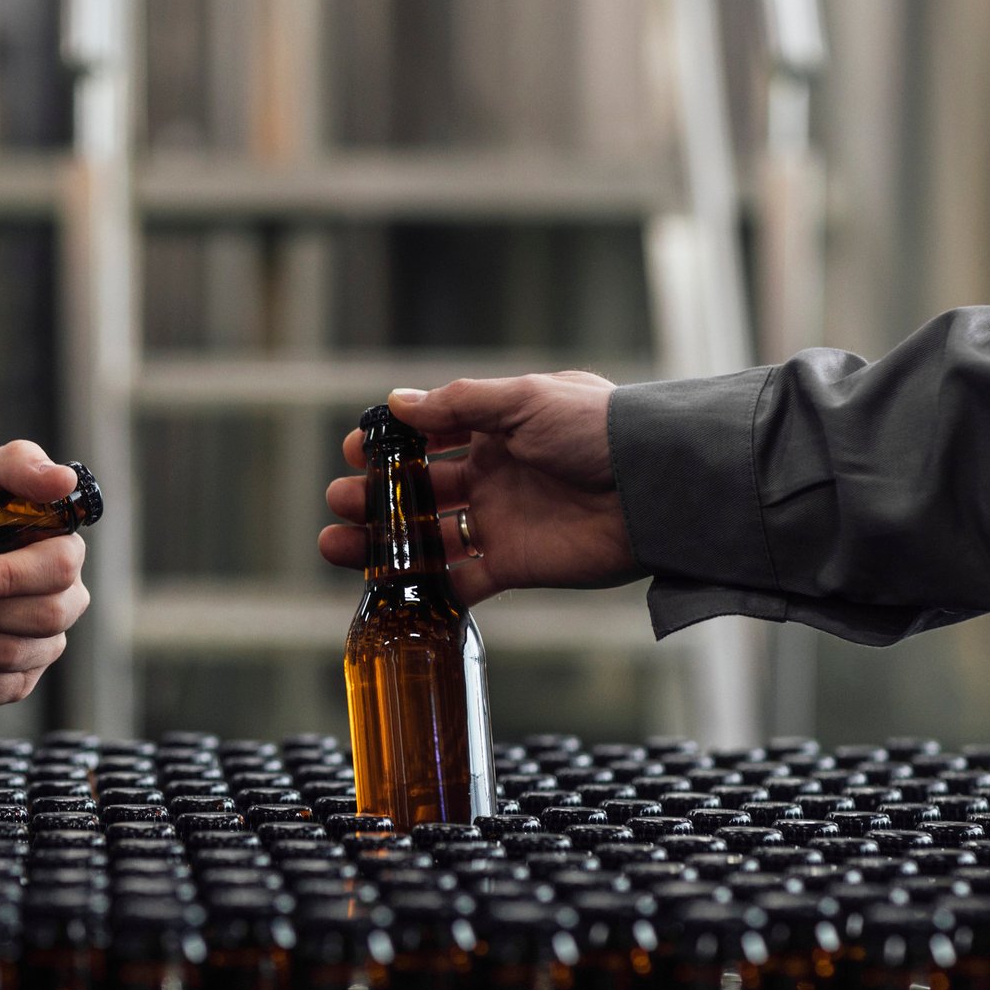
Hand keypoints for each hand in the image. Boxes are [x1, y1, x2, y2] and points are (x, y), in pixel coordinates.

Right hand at [320, 371, 643, 603]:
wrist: (652, 486)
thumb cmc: (597, 430)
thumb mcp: (525, 400)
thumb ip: (459, 405)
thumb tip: (399, 403)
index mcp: (495, 432)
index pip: (429, 437)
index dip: (389, 446)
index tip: (354, 453)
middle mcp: (493, 477)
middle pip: (419, 491)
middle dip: (374, 497)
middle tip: (338, 500)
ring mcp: (501, 523)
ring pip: (429, 539)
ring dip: (384, 544)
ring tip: (336, 543)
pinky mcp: (514, 566)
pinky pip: (463, 582)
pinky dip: (429, 589)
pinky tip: (390, 589)